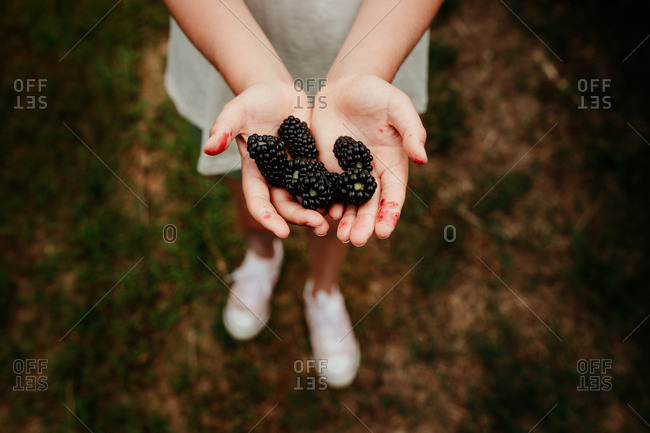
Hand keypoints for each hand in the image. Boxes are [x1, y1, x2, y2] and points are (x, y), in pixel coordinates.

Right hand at [203, 82, 328, 237]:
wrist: (279, 92)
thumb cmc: (253, 101)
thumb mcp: (236, 111)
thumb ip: (223, 128)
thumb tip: (208, 147)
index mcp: (256, 173)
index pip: (259, 202)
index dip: (268, 218)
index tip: (282, 231)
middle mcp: (277, 178)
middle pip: (286, 206)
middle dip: (300, 218)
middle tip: (317, 225)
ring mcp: (298, 173)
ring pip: (307, 199)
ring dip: (319, 212)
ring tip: (334, 220)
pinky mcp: (316, 164)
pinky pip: (326, 183)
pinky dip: (334, 194)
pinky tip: (347, 201)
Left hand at [310, 75, 426, 245]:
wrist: (344, 86)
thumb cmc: (376, 94)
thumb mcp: (397, 106)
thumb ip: (410, 130)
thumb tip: (422, 157)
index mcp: (391, 164)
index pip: (392, 195)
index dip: (389, 214)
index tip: (384, 232)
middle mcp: (370, 175)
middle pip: (368, 206)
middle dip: (363, 224)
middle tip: (357, 241)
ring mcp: (346, 173)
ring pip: (346, 204)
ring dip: (344, 221)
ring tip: (341, 236)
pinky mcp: (325, 167)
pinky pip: (324, 190)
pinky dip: (323, 204)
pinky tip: (320, 216)